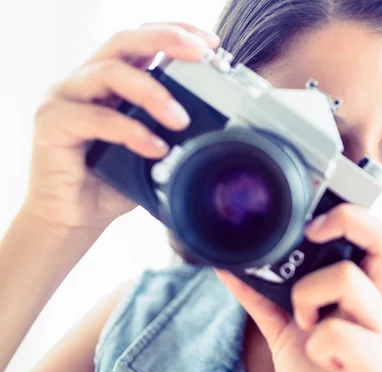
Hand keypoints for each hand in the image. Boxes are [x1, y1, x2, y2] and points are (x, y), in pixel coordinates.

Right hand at [25, 22, 219, 229]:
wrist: (77, 218)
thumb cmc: (114, 181)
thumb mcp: (154, 150)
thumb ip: (174, 131)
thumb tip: (219, 126)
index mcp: (113, 81)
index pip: (143, 41)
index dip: (176, 32)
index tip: (211, 43)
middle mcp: (87, 81)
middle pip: (125, 41)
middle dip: (167, 40)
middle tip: (202, 55)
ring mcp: (66, 98)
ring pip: (110, 72)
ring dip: (153, 92)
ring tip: (181, 120)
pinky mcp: (52, 123)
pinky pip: (94, 117)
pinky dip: (130, 131)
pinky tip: (155, 149)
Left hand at [216, 166, 381, 371]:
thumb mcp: (283, 326)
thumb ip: (261, 293)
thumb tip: (227, 261)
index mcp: (366, 291)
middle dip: (347, 218)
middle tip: (313, 230)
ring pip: (349, 278)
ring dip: (308, 295)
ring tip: (303, 322)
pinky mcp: (380, 367)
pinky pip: (338, 331)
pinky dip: (315, 339)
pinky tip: (316, 354)